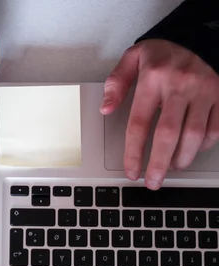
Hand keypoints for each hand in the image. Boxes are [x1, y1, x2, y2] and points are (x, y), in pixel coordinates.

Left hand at [100, 39, 218, 189]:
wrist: (198, 36)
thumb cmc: (161, 52)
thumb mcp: (132, 59)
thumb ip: (116, 83)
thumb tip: (105, 108)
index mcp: (153, 79)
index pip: (140, 123)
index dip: (134, 152)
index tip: (131, 171)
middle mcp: (180, 86)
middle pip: (168, 134)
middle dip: (159, 163)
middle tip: (152, 182)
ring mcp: (204, 91)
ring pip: (194, 135)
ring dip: (182, 158)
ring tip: (171, 169)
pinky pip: (215, 128)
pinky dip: (203, 145)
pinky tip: (190, 151)